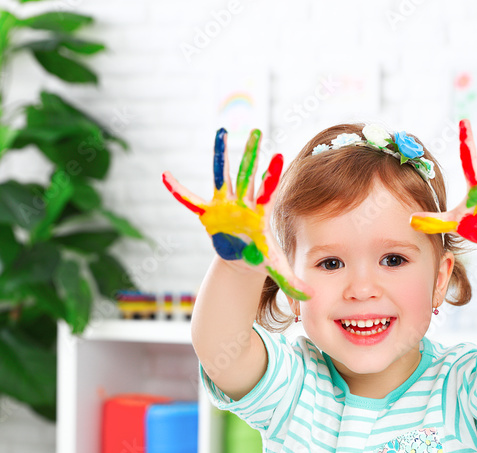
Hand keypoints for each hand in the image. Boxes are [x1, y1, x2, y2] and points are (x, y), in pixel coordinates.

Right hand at [162, 129, 310, 299]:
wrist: (243, 260)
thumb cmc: (261, 258)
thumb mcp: (276, 269)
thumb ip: (293, 282)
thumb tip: (311, 297)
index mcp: (259, 213)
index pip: (267, 190)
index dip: (270, 174)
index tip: (277, 154)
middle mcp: (243, 203)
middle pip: (247, 174)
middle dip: (251, 153)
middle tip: (257, 130)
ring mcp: (225, 205)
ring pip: (223, 176)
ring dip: (221, 155)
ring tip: (221, 132)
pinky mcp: (209, 213)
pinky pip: (190, 200)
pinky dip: (177, 190)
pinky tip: (165, 176)